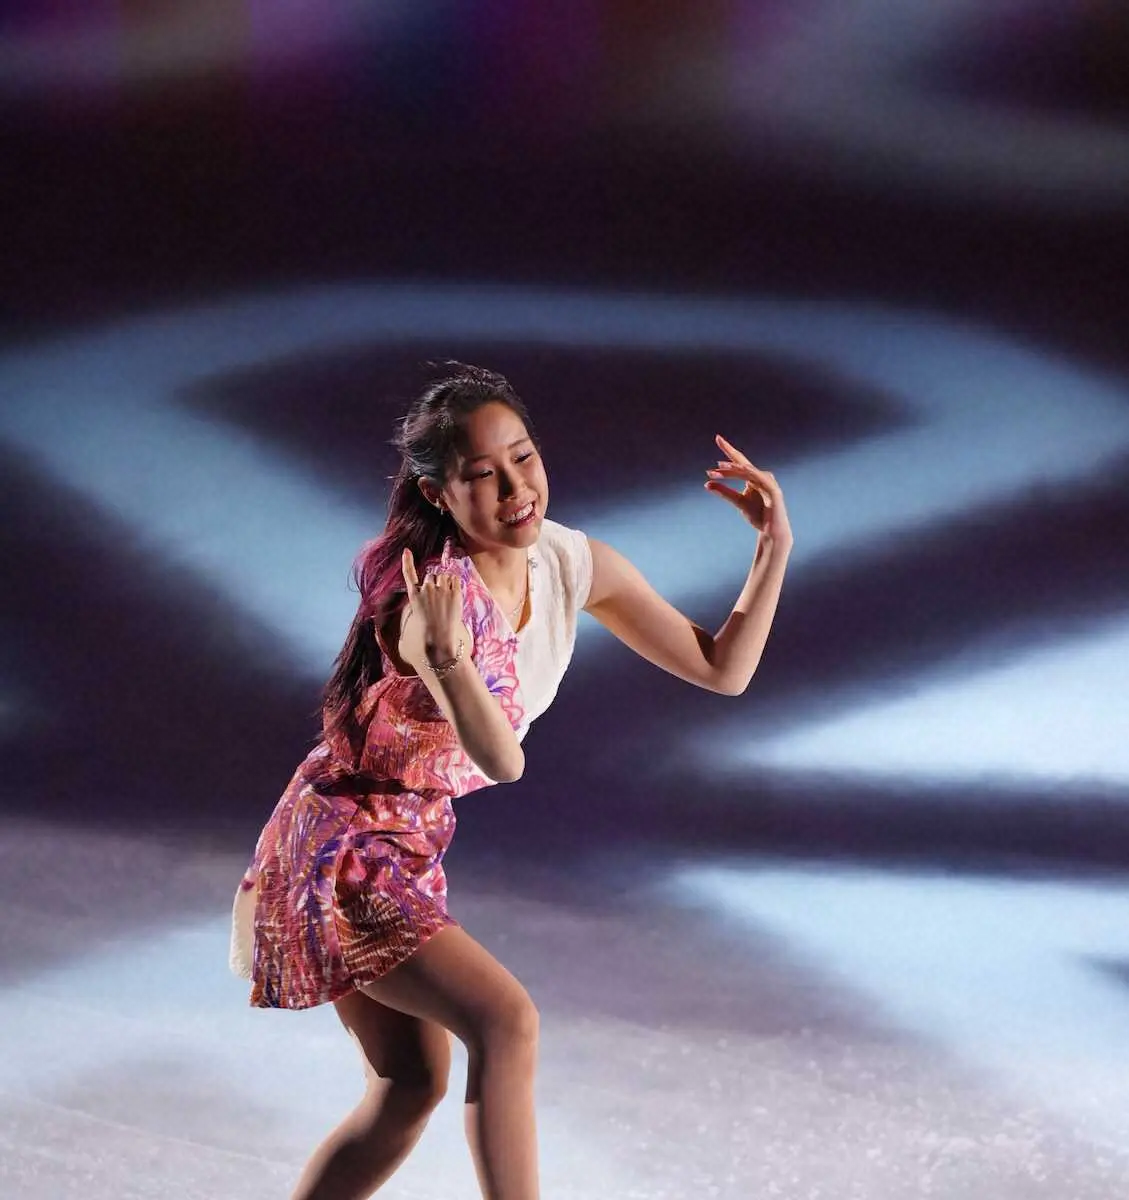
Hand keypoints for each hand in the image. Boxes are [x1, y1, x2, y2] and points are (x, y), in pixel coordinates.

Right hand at [401, 545, 464, 659]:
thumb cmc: (429, 630)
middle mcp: (426, 589)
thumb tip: (432, 584)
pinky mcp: (453, 593)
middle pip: (432, 575)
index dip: (407, 562)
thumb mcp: (418, 613)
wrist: (439, 639)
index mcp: (414, 595)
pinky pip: (455, 579)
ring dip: (446, 582)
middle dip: (436, 582)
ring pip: (444, 575)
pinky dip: (455, 583)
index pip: (409, 574)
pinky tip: (454, 594)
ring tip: (446, 598)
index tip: (406, 550)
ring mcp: (440, 590)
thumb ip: (423, 597)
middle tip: (440, 598)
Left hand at [704, 434, 792, 548]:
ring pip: (748, 471)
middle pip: (741, 465)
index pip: (739, 461)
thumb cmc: (757, 516)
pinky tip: (743, 469)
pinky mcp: (774, 490)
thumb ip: (724, 492)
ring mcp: (768, 482)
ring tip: (719, 468)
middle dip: (727, 462)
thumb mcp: (737, 501)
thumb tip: (707, 484)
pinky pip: (761, 479)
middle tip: (712, 463)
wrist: (771, 531)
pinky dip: (752, 473)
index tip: (717, 438)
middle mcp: (761, 476)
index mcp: (752, 477)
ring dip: (734, 470)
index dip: (728, 449)